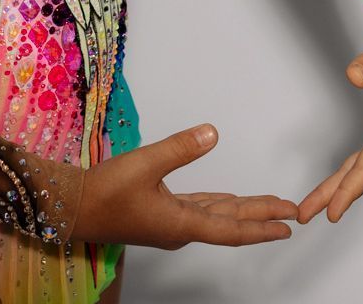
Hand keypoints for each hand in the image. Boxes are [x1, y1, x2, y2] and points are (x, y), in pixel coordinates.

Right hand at [70, 123, 298, 248]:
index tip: (288, 224)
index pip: (232, 228)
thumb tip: (213, 133)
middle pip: (229, 223)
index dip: (262, 225)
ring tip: (266, 207)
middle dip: (260, 216)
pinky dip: (216, 205)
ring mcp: (168, 222)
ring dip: (241, 212)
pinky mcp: (157, 214)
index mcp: (181, 224)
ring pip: (215, 217)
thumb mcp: (143, 165)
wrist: (72, 208)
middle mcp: (180, 228)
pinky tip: (223, 201)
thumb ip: (179, 148)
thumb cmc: (105, 191)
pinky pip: (198, 211)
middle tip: (290, 213)